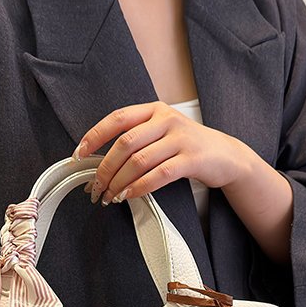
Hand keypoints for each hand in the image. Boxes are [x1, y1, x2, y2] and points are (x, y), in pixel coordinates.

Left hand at [72, 101, 247, 204]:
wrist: (226, 156)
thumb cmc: (187, 147)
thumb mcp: (162, 133)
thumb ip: (138, 139)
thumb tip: (102, 162)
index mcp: (154, 110)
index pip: (117, 118)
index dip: (95, 136)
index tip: (79, 155)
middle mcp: (166, 119)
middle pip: (125, 143)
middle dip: (105, 168)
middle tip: (96, 187)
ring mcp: (181, 138)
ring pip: (139, 161)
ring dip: (120, 182)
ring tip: (110, 196)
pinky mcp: (192, 159)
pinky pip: (159, 174)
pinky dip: (140, 187)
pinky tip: (129, 196)